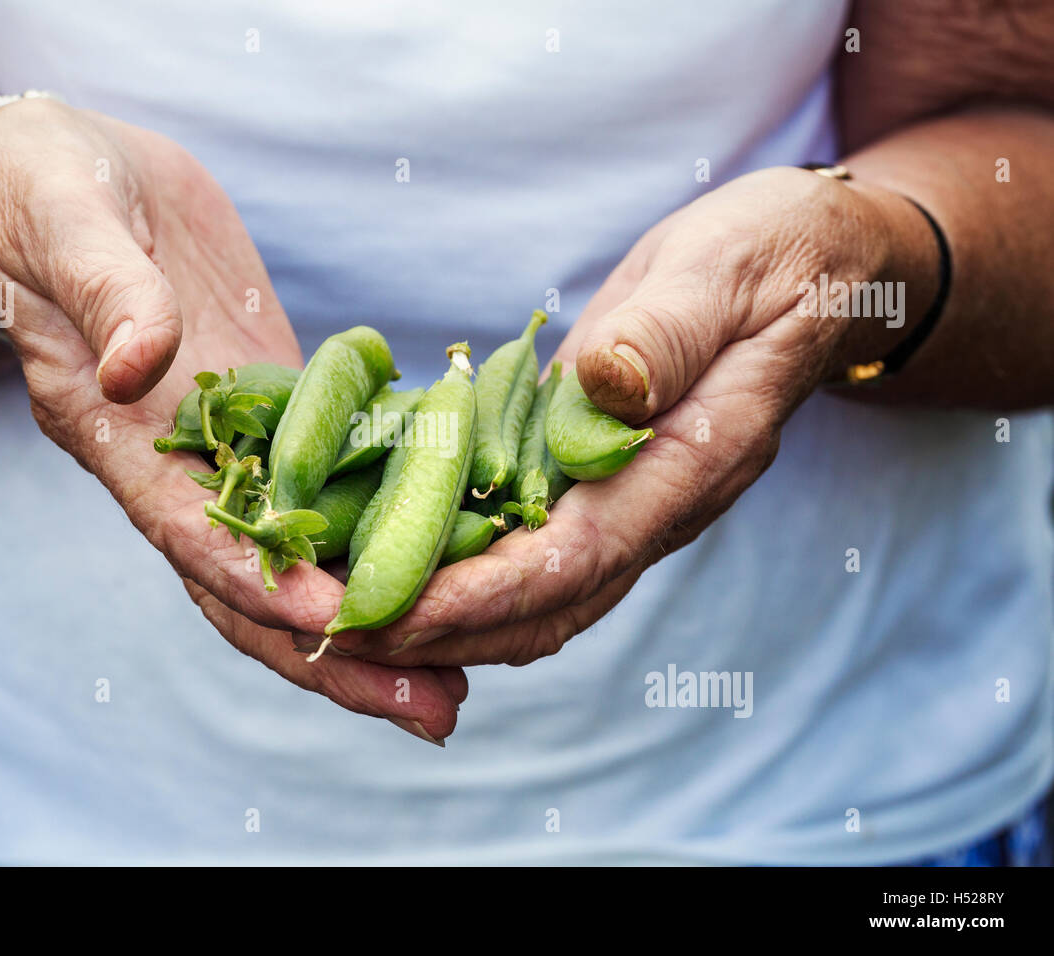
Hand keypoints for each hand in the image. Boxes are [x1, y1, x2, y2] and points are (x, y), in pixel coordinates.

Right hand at [0, 97, 462, 740]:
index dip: (263, 586)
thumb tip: (141, 366)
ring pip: (305, 557)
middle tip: (436, 711)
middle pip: (257, 586)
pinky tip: (456, 564)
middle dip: (340, 654)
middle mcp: (176, 464)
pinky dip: (385, 535)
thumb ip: (104, 291)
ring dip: (378, 618)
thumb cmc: (34, 191)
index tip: (341, 629)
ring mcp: (229, 445)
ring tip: (462, 679)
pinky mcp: (274, 410)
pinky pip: (335, 490)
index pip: (192, 532)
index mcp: (116, 433)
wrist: (52, 178)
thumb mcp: (60, 218)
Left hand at [337, 166, 935, 665]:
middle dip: (442, 630)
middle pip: (546, 605)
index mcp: (693, 460)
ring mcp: (631, 502)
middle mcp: (659, 505)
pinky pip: (530, 549)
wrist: (816, 270)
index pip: (577, 558)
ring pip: (536, 595)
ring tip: (350, 615)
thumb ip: (667, 333)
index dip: (481, 595)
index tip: (391, 613)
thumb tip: (604, 387)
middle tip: (339, 634)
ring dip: (445, 617)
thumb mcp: (727, 270)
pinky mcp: (602, 482)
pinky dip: (463, 568)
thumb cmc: (777, 256)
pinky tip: (396, 557)